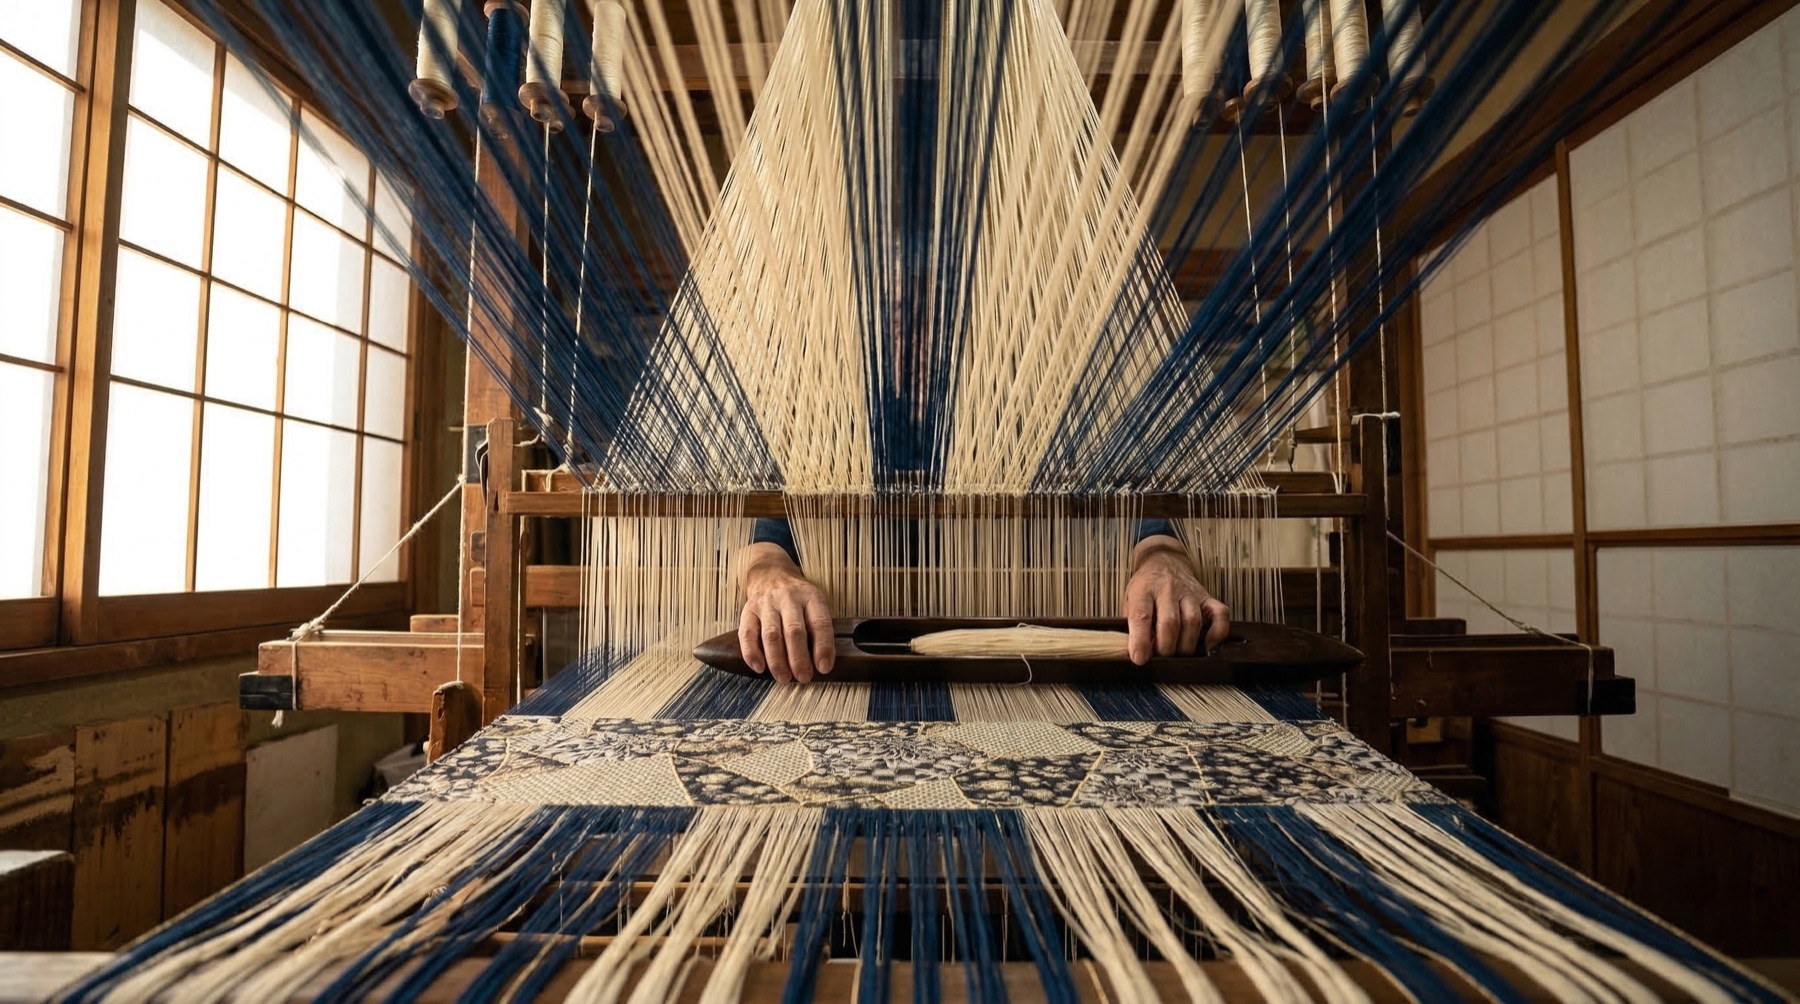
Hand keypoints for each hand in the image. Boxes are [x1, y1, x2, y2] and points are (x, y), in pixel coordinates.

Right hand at [737, 543, 835, 682]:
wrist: (771, 573)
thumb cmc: (798, 598)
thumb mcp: (815, 603)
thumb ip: (819, 628)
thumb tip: (822, 663)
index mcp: (810, 596)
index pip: (819, 622)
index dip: (823, 646)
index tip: (824, 667)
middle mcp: (788, 598)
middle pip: (794, 631)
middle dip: (799, 659)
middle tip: (803, 678)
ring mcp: (766, 603)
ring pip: (771, 635)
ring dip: (777, 660)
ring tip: (783, 678)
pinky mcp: (748, 610)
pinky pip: (747, 634)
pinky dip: (751, 653)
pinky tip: (759, 667)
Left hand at [1124, 535, 1229, 664]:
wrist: (1164, 561)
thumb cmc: (1146, 587)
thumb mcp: (1130, 600)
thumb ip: (1131, 624)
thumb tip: (1135, 653)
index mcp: (1144, 590)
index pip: (1141, 615)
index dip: (1140, 640)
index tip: (1139, 658)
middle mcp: (1168, 589)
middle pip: (1170, 622)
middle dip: (1165, 647)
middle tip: (1160, 659)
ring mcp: (1190, 592)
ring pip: (1193, 621)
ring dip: (1185, 645)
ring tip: (1178, 655)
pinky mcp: (1207, 597)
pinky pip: (1220, 614)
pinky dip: (1217, 633)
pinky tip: (1207, 646)